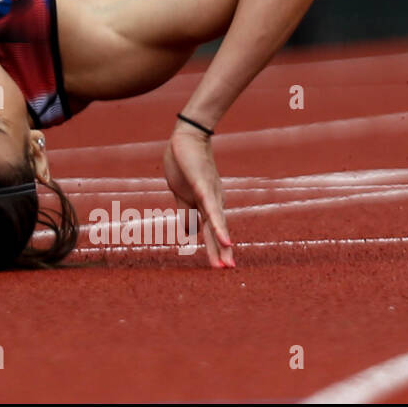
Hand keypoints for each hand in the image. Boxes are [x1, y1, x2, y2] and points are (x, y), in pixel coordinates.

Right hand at [162, 123, 233, 267]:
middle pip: (217, 231)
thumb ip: (186, 213)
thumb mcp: (180, 192)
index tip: (220, 266)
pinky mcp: (203, 187)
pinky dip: (219, 227)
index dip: (214, 248)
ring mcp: (209, 195)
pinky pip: (211, 211)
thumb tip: (189, 234)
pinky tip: (226, 239)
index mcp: (205, 204)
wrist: (186, 136)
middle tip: (227, 270)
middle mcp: (212, 202)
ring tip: (226, 264)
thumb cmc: (183, 162)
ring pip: (216, 225)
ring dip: (221, 245)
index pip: (210, 231)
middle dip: (221, 252)